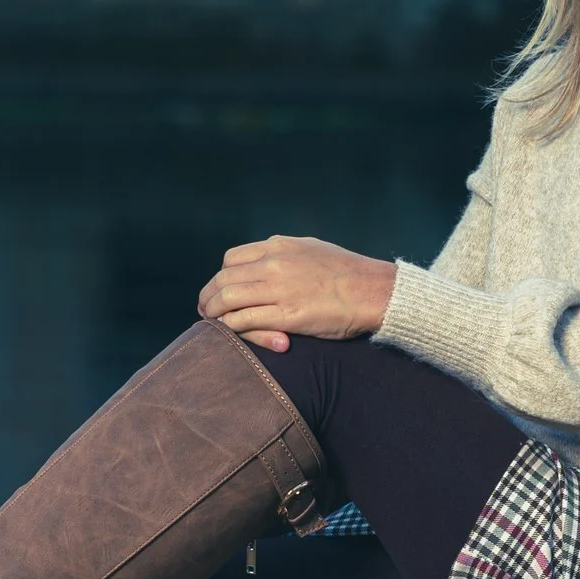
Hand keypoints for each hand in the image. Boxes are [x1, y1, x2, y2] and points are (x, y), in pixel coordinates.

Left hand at [198, 235, 397, 351]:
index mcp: (279, 246)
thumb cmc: (349, 273)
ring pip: (227, 299)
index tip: (218, 291)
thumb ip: (285, 254)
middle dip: (208, 297)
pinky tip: (230, 332)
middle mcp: (274, 264)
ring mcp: (279, 289)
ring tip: (211, 323)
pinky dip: (231, 327)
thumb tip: (265, 260)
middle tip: (204, 311)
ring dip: (213, 313)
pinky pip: (244, 321)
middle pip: (224, 280)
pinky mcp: (286, 316)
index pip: (232, 260)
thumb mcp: (311, 249)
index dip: (220, 278)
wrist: (374, 291)